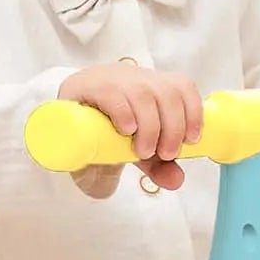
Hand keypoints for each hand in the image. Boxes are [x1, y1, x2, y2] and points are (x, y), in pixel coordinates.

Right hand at [59, 64, 205, 193]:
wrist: (66, 118)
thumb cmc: (108, 128)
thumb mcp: (136, 147)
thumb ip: (158, 164)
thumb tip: (177, 180)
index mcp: (154, 86)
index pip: (182, 86)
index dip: (193, 111)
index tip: (191, 139)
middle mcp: (137, 79)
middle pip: (167, 93)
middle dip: (173, 127)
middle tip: (165, 154)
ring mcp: (114, 81)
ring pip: (143, 94)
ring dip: (150, 127)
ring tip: (143, 152)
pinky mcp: (90, 88)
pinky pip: (113, 94)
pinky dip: (125, 113)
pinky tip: (126, 130)